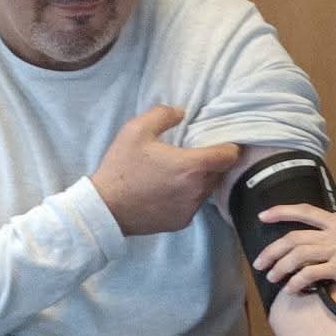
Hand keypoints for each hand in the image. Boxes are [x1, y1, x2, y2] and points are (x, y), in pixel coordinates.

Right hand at [90, 105, 240, 235]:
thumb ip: (163, 114)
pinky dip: (188, 196)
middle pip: (220, 173)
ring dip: (201, 180)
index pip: (229, 156)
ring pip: (207, 190)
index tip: (222, 141)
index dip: (230, 146)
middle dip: (213, 162)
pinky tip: (170, 190)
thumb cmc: (121, 167)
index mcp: (192, 166)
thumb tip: (181, 113)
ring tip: (181, 172)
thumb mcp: (136, 130)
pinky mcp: (182, 222)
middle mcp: (197, 190)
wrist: (105, 208)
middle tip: (196, 154)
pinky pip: (193, 205)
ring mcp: (190, 209)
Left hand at [251, 204, 335, 300]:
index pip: (304, 211)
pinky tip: (292, 290)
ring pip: (298, 255)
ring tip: (273, 278)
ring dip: (280, 268)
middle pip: (293, 237)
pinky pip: (310, 274)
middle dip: (272, 250)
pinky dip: (297, 282)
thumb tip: (320, 246)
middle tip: (259, 263)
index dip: (280, 212)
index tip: (263, 216)